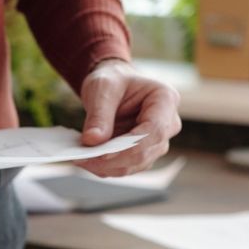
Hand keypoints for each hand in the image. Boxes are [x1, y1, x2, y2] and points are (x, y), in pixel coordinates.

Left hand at [76, 61, 181, 176]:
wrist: (113, 87)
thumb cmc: (112, 81)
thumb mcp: (102, 88)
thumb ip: (99, 114)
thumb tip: (92, 141)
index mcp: (165, 100)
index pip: (154, 130)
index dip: (129, 147)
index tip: (101, 154)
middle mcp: (168, 124)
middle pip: (145, 152)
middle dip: (112, 160)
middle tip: (81, 159)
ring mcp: (158, 142)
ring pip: (135, 165)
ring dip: (107, 167)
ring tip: (79, 159)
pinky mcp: (144, 154)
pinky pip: (126, 167)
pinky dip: (105, 168)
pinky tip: (86, 160)